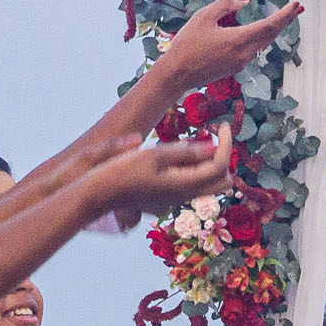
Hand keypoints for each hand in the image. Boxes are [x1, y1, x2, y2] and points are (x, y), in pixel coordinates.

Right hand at [95, 125, 235, 220]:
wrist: (100, 193)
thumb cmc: (123, 170)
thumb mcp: (155, 155)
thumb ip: (186, 153)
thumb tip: (213, 147)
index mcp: (184, 185)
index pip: (220, 166)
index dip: (226, 143)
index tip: (222, 125)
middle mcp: (184, 197)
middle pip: (221, 181)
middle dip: (223, 157)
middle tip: (212, 136)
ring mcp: (175, 200)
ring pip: (207, 184)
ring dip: (207, 163)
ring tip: (192, 141)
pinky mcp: (166, 199)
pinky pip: (190, 184)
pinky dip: (193, 168)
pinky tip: (176, 153)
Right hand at [156, 0, 303, 90]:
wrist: (177, 74)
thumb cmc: (187, 43)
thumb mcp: (203, 16)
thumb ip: (226, 5)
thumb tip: (245, 2)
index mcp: (238, 40)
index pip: (270, 26)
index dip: (285, 15)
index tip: (297, 4)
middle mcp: (245, 54)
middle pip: (271, 35)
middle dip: (286, 20)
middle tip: (299, 7)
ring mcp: (241, 63)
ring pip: (263, 43)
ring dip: (275, 29)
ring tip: (285, 16)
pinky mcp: (235, 67)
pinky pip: (253, 49)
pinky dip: (261, 37)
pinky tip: (262, 30)